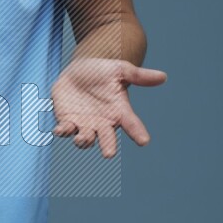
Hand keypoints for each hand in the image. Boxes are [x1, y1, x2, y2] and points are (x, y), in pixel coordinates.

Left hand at [50, 56, 166, 158]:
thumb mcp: (120, 70)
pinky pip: (64, 130)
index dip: (138, 133)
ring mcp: (84, 124)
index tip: (144, 141)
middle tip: (108, 153)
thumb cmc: (102, 72)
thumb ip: (139, 75)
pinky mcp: (66, 120)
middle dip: (107, 146)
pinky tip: (59, 130)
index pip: (131, 124)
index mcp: (119, 112)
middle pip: (107, 139)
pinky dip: (62, 131)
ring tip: (82, 138)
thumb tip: (163, 76)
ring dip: (83, 140)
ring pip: (85, 139)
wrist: (79, 69)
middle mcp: (103, 123)